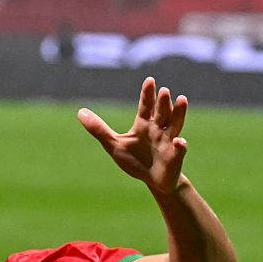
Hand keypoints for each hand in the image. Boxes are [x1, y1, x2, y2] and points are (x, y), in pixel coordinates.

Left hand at [78, 76, 187, 194]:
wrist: (153, 181)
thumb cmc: (134, 160)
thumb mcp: (113, 144)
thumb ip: (98, 129)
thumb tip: (80, 112)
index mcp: (144, 125)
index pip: (146, 106)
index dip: (148, 94)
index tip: (150, 80)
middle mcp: (159, 130)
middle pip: (162, 113)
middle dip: (163, 102)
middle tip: (163, 90)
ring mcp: (169, 142)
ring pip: (175, 124)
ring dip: (178, 113)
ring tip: (182, 99)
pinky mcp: (175, 157)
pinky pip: (179, 149)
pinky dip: (180, 145)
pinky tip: (179, 141)